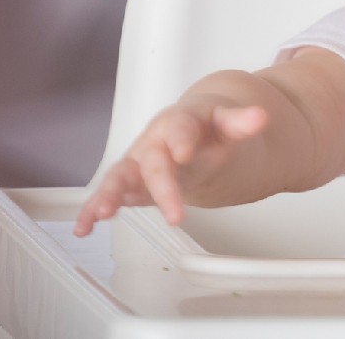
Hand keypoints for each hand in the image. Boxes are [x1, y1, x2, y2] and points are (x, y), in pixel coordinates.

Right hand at [74, 101, 267, 236]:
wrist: (192, 135)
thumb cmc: (206, 130)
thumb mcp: (227, 125)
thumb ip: (241, 123)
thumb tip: (260, 116)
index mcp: (179, 123)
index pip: (180, 128)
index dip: (181, 139)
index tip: (184, 152)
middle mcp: (153, 143)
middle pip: (154, 163)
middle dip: (162, 187)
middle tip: (175, 214)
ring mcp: (138, 164)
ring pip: (120, 178)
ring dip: (110, 196)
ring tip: (103, 214)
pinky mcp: (129, 185)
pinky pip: (108, 196)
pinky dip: (92, 211)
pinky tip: (84, 228)